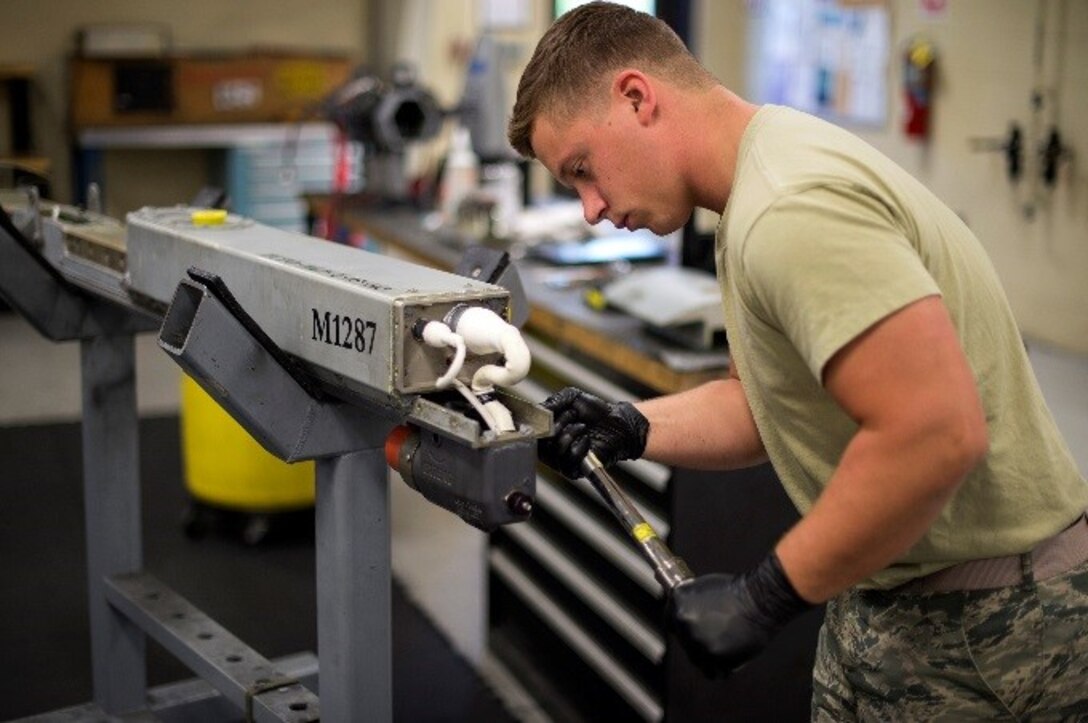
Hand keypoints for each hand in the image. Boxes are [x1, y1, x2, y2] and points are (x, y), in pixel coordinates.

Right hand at [537, 387, 648, 477]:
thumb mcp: (571, 397)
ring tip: (582, 426)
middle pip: (541, 443)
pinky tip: (587, 439)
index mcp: (546, 432)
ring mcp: (562, 461)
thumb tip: (538, 410)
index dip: (540, 424)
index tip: (551, 414)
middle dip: (557, 425)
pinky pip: (570, 459)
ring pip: (555, 451)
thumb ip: (553, 401)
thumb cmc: (595, 411)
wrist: (616, 422)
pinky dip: (580, 446)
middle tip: (572, 415)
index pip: (531, 435)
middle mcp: (551, 449)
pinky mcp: (574, 470)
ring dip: (570, 433)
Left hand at [668, 553, 810, 676]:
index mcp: (679, 603)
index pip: (670, 623)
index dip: (681, 627)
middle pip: (684, 643)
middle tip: (715, 635)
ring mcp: (699, 642)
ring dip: (708, 656)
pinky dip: (720, 668)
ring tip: (724, 645)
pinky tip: (728, 658)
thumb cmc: (737, 591)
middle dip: (697, 641)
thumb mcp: (703, 587)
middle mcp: (684, 623)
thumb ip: (688, 602)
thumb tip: (681, 612)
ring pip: (697, 659)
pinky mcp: (715, 658)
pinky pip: (713, 672)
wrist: (760, 600)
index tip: (690, 630)